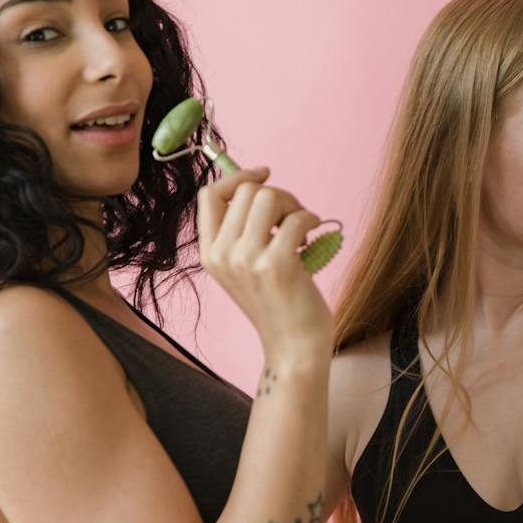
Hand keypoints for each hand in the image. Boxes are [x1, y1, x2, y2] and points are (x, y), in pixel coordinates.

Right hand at [196, 166, 333, 364]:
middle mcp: (222, 255)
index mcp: (210, 253)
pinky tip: (313, 237)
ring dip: (293, 205)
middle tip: (293, 218)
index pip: (209, 195)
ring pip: (269, 196)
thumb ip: (242, 232)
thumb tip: (259, 182)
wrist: (293, 347)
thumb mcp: (245, 268)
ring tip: (301, 229)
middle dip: (278, 195)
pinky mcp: (277, 265)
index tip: (264, 174)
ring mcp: (247, 260)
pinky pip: (296, 218)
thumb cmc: (277, 304)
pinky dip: (311, 220)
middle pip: (246, 191)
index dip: (238, 177)